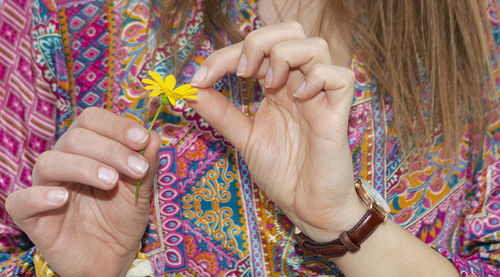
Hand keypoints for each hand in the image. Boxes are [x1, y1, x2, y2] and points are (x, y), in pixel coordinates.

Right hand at [5, 107, 159, 275]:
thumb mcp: (142, 190)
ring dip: (83, 167)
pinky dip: (39, 196)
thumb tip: (154, 137)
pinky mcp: (32, 217)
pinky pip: (21, 201)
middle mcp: (64, 161)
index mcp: (88, 148)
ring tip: (111, 182)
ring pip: (49, 162)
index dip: (116, 126)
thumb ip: (147, 164)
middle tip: (138, 169)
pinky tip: (62, 198)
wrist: (113, 257)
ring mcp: (46, 187)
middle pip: (75, 138)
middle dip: (111, 150)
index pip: (92, 120)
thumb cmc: (123, 217)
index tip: (142, 140)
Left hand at [189, 22, 365, 241]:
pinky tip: (300, 98)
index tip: (199, 78)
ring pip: (314, 45)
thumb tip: (189, 90)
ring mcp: (321, 96)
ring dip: (285, 56)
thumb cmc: (282, 172)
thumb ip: (220, 112)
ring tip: (270, 85)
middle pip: (290, 31)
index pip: (254, 49)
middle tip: (243, 73)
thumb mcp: (244, 137)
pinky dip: (317, 78)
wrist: (307, 206)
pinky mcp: (340, 112)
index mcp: (278, 86)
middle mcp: (299, 83)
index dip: (223, 55)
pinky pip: (340, 76)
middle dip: (259, 42)